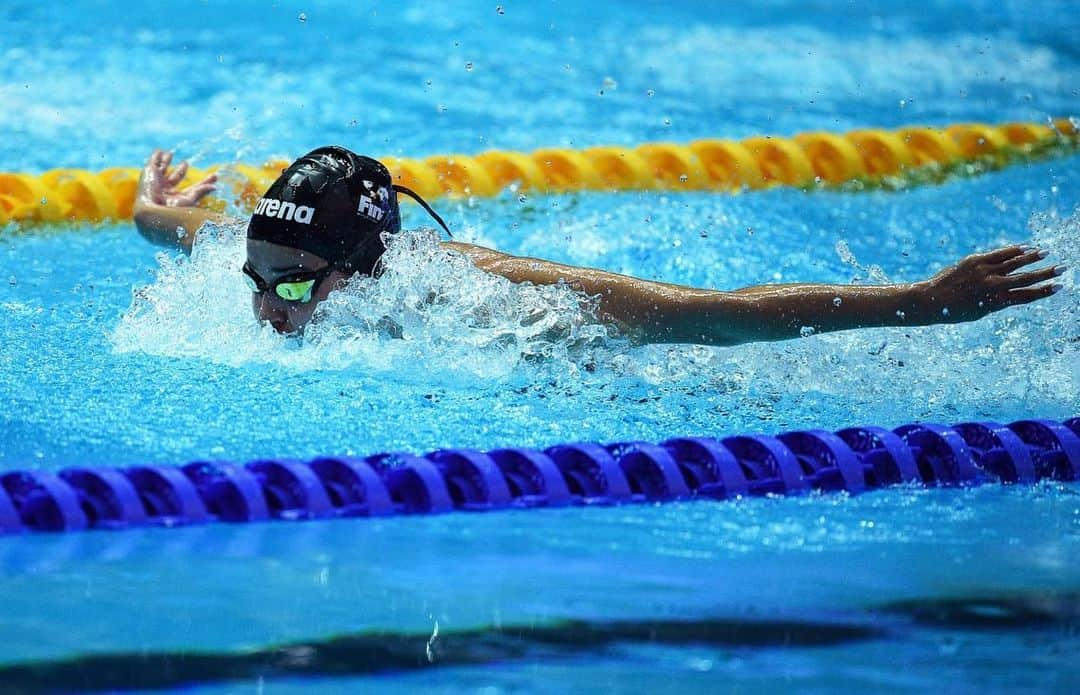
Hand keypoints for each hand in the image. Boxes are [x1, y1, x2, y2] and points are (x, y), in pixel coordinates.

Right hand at [138, 149, 216, 207]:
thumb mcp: (189, 200)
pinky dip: (156, 157)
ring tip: (169, 154)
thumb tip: (215, 187)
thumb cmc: (170, 209)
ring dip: (166, 161)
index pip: (195, 188)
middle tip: (186, 163)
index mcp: (179, 198)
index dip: (204, 182)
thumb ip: (201, 192)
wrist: (149, 208)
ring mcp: (158, 181)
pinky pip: (153, 162)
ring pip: (163, 169)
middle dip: (181, 170)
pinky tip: (159, 152)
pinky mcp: (150, 173)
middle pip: (177, 177)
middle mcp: (167, 190)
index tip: (215, 176)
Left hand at [917, 244, 1063, 322]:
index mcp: (995, 302)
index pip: (1026, 296)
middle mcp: (992, 286)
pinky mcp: (975, 261)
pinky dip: (1013, 250)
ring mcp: (984, 272)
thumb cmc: (955, 310)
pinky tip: (1025, 247)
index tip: (1058, 287)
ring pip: (1014, 262)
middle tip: (1063, 268)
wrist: (930, 300)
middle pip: (1025, 278)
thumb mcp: (980, 311)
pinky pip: (998, 254)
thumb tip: (1012, 290)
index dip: (1043, 291)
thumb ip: (998, 301)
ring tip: (1047, 253)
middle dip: (1046, 273)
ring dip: (1032, 257)